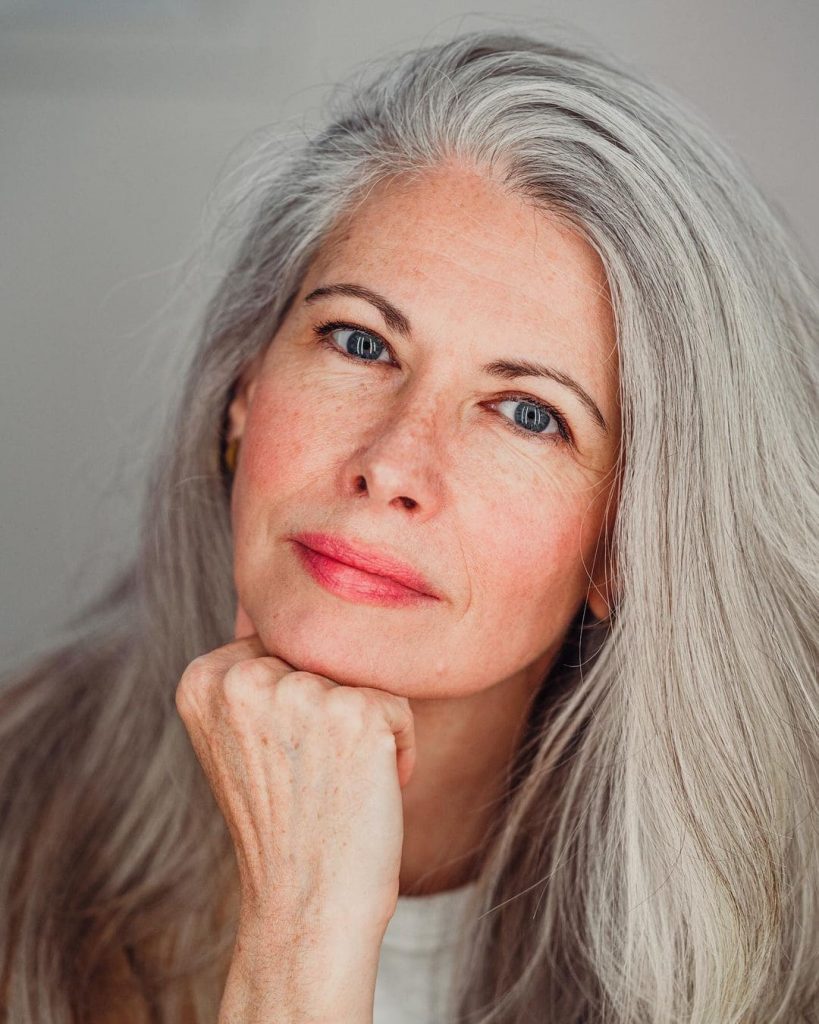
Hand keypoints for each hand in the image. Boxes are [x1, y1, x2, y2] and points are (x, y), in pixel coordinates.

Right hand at [175, 601, 416, 1020]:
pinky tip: (364, 789)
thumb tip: (294, 603)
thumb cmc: (284, 821)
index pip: (280, 643)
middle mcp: (243, 677)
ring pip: (360, 676)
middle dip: (330, 708)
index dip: (296, 702)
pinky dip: (396, 748)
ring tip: (334, 782)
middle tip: (310, 775)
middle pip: (322, 653)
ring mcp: (298, 693)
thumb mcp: (241, 737)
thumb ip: (253, 670)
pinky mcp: (355, 713)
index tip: (280, 759)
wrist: (305, 907)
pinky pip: (398, 706)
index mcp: (203, 677)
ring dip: (362, 727)